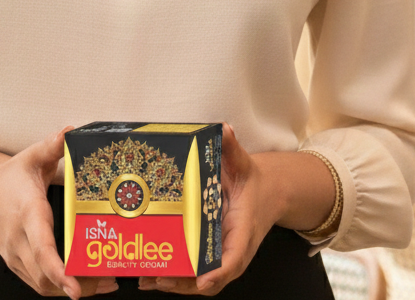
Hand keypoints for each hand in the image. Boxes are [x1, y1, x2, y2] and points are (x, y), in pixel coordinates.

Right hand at [0, 127, 117, 298]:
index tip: (75, 287)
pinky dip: (57, 287)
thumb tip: (71, 131)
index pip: (41, 248)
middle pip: (44, 276)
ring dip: (69, 289)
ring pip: (41, 285)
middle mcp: (18, 238)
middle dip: (77, 284)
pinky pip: (36, 283)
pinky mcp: (14, 262)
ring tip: (102, 284)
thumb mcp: (32, 156)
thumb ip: (53, 145)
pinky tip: (80, 281)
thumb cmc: (10, 175)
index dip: (59, 270)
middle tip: (109, 282)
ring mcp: (14, 254)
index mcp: (27, 212)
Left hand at [138, 123, 277, 295]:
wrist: (266, 193)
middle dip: (186, 283)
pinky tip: (153, 274)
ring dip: (176, 284)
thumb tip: (225, 129)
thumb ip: (232, 148)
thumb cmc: (252, 182)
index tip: (202, 279)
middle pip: (212, 277)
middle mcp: (233, 248)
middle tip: (160, 279)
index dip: (218, 271)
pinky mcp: (211, 252)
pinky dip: (177, 276)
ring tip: (148, 280)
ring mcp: (221, 253)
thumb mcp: (243, 163)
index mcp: (243, 229)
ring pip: (200, 279)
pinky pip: (195, 270)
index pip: (234, 257)